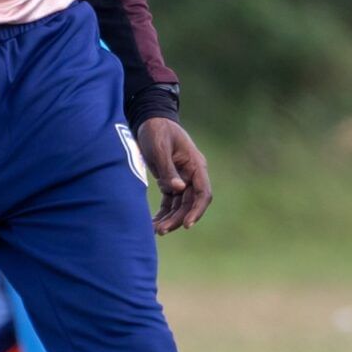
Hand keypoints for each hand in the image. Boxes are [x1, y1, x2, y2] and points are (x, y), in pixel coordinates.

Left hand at [137, 118, 211, 233]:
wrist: (148, 120)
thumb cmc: (156, 131)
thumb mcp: (160, 148)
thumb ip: (168, 169)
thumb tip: (178, 189)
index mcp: (196, 165)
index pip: (203, 192)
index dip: (197, 210)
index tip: (187, 224)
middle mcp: (192, 175)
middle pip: (190, 203)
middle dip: (178, 219)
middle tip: (161, 231)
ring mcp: (182, 179)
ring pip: (179, 205)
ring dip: (170, 219)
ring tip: (155, 231)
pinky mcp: (170, 182)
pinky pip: (170, 202)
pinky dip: (163, 213)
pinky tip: (153, 223)